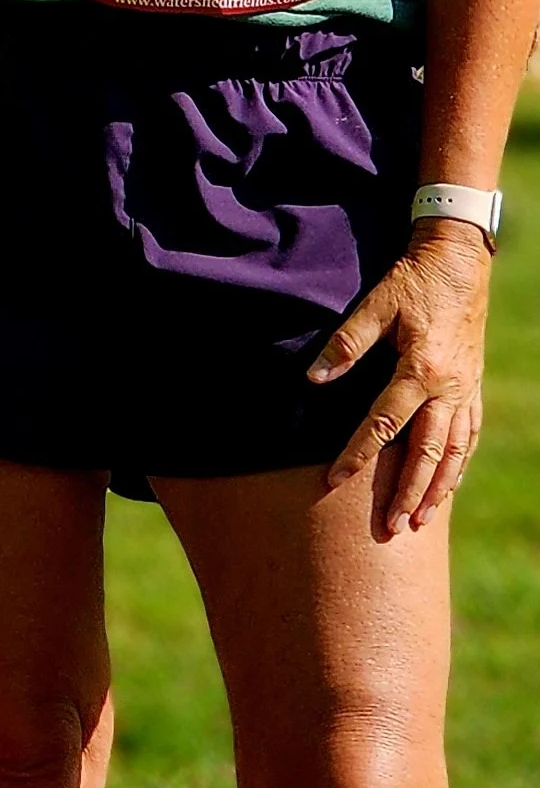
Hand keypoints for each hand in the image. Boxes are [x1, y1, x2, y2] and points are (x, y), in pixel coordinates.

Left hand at [310, 226, 491, 533]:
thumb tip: (313, 378)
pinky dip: (459, 464)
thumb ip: (346, 344)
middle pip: (426, 452)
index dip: (357, 454)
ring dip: (437, 490)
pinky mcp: (474, 385)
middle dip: (407, 493)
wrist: (460, 259)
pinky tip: (449, 485)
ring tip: (420, 521)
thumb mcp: (377, 304)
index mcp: (420, 369)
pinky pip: (469, 434)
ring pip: (454, 452)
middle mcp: (449, 387)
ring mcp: (466, 389)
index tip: (333, 481)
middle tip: (391, 528)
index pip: (383, 424)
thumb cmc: (414, 280)